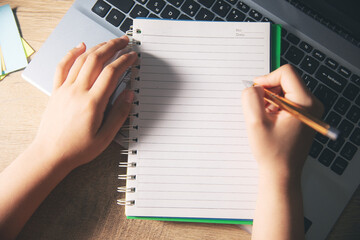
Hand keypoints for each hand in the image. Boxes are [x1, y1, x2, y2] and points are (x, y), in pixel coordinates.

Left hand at [32, 36, 136, 169]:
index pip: (111, 73)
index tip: (132, 56)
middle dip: (112, 47)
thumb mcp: (105, 136)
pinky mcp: (56, 91)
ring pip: (82, 60)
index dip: (124, 61)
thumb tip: (129, 94)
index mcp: (92, 103)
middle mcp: (77, 91)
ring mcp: (65, 89)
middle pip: (96, 60)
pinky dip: (71, 53)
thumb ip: (119, 113)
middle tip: (124, 41)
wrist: (50, 154)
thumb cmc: (78, 149)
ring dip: (97, 47)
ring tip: (109, 42)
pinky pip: (63, 66)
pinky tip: (79, 47)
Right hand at [241, 64, 322, 179]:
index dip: (266, 79)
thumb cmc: (272, 152)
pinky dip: (274, 106)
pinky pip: (286, 99)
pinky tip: (270, 120)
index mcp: (305, 103)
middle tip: (259, 108)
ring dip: (270, 99)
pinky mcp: (304, 115)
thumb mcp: (255, 123)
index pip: (286, 73)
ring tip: (265, 117)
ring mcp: (309, 110)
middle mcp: (312, 104)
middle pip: (286, 80)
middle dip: (268, 91)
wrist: (282, 172)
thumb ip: (250, 98)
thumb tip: (253, 86)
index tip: (255, 92)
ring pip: (285, 89)